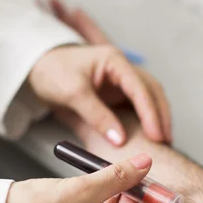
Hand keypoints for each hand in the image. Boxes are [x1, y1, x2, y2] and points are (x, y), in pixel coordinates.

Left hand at [29, 0, 171, 145]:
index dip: (150, 113)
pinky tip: (148, 136)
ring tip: (163, 141)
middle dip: (161, 116)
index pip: (140, 88)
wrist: (37, 67)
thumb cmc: (52, 72)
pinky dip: (145, 120)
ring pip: (148, 98)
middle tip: (165, 141)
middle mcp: (123, 69)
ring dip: (157, 118)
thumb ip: (96, 115)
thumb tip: (120, 139)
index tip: (156, 135)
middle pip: (152, 92)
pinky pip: (136, 106)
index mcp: (115, 61)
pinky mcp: (116, 93)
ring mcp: (121, 81)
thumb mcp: (73, 93)